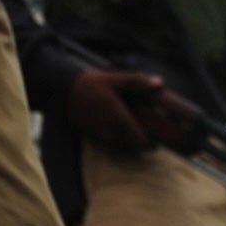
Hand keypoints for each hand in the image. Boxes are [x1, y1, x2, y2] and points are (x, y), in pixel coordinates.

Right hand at [68, 67, 200, 154]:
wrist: (65, 92)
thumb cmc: (90, 85)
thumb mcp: (115, 80)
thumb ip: (138, 82)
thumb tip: (159, 83)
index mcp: (119, 119)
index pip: (142, 141)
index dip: (154, 141)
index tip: (161, 134)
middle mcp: (112, 132)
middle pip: (136, 145)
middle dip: (146, 139)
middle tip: (153, 127)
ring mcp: (104, 136)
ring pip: (126, 145)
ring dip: (134, 138)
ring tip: (139, 123)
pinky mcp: (97, 136)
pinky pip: (116, 142)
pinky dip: (124, 137)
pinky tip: (124, 122)